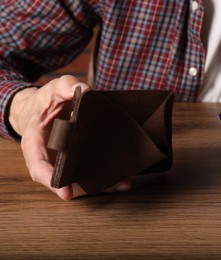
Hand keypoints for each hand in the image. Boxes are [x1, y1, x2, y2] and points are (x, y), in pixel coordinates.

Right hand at [9, 75, 131, 199]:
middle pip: (64, 179)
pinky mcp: (81, 160)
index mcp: (35, 144)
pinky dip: (106, 177)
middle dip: (83, 187)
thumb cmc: (45, 101)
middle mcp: (51, 158)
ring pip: (81, 179)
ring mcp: (67, 161)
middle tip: (104, 185)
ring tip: (121, 182)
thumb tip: (83, 90)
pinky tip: (123, 178)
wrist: (45, 107)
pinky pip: (92, 171)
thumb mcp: (53, 89)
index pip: (39, 168)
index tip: (65, 192)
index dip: (51, 181)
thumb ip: (65, 87)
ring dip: (100, 184)